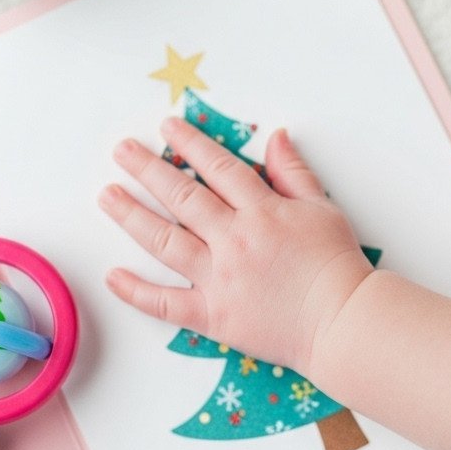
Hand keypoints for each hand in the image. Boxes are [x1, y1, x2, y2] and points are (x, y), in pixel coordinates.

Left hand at [98, 117, 373, 377]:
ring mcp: (219, 279)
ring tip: (107, 196)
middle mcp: (234, 240)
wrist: (343, 322)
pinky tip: (112, 275)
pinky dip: (136, 291)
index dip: (190, 143)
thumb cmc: (336, 265)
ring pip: (165, 241)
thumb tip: (275, 137)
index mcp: (262, 210)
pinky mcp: (213, 316)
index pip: (217, 167)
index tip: (167, 127)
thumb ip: (293, 172)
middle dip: (147, 169)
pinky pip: (166, 303)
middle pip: (182, 197)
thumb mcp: (322, 208)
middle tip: (121, 151)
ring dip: (132, 216)